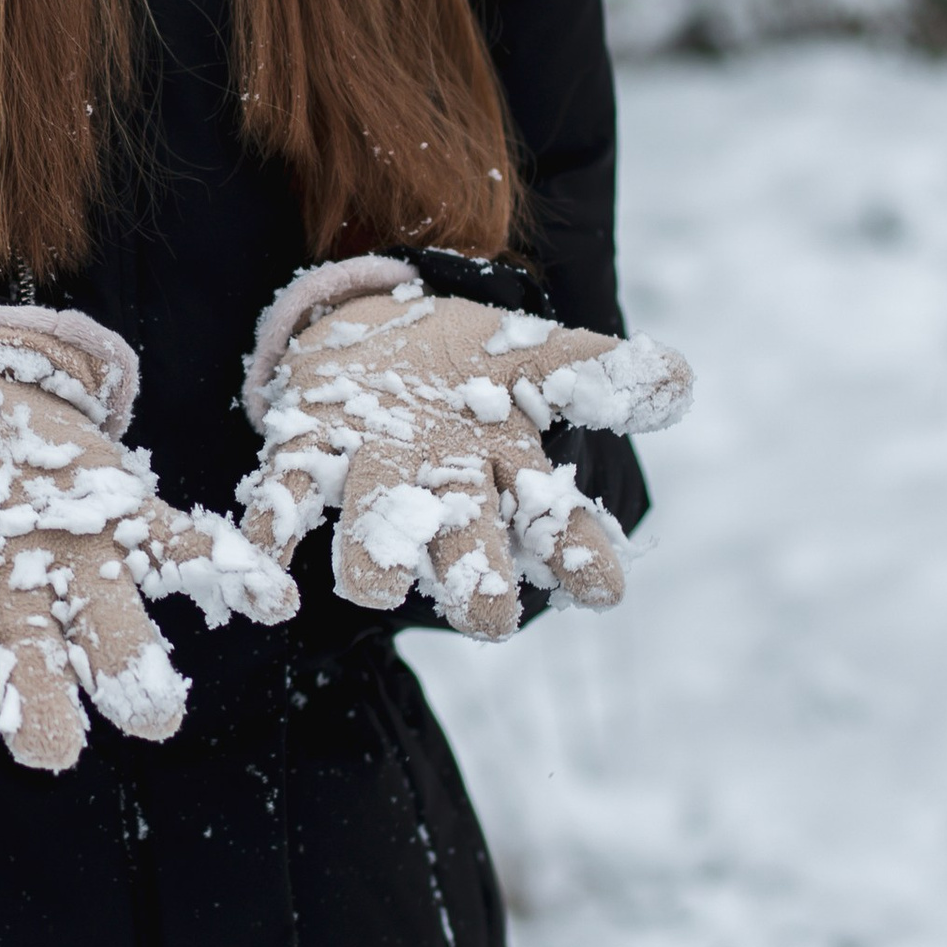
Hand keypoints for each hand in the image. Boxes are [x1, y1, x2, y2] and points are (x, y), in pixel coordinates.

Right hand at [0, 306, 295, 771]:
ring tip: (155, 712)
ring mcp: (83, 559)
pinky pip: (185, 548)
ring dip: (132, 667)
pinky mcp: (131, 514)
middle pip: (37, 666)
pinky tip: (271, 598)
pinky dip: (232, 572)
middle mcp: (25, 596)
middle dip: (46, 710)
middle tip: (56, 750)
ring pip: (112, 625)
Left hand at [238, 259, 691, 637]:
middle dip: (474, 582)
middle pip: (465, 550)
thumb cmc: (467, 360)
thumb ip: (602, 372)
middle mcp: (442, 494)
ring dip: (372, 563)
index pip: (555, 526)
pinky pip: (285, 505)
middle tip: (487, 617)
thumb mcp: (537, 353)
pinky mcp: (305, 457)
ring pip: (374, 535)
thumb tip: (681, 380)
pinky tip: (265, 583)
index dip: (577, 557)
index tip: (603, 589)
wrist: (375, 328)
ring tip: (372, 585)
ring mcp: (371, 482)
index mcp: (505, 474)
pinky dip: (270, 542)